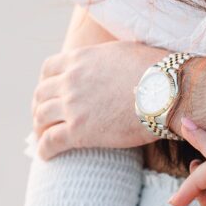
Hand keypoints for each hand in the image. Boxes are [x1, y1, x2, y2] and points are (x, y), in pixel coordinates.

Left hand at [32, 41, 167, 157]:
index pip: (49, 69)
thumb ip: (106, 57)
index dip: (46, 81)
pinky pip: (50, 142)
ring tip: (44, 136)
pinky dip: (44, 149)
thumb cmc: (154, 69)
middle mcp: (70, 80)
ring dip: (40, 127)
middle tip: (45, 116)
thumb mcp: (123, 51)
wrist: (165, 90)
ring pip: (41, 117)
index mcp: (80, 59)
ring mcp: (72, 106)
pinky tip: (46, 155)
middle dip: (40, 105)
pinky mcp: (78, 131)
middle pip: (41, 94)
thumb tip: (111, 61)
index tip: (49, 91)